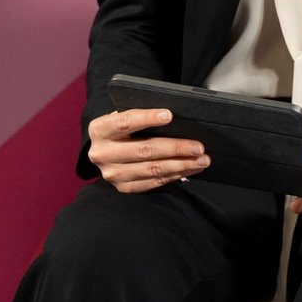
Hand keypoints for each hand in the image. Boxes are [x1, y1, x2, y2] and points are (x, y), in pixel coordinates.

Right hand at [86, 108, 207, 192]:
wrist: (107, 149)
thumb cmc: (124, 128)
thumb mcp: (125, 116)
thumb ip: (143, 115)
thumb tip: (176, 117)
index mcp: (100, 129)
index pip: (125, 122)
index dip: (147, 118)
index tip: (170, 115)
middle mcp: (102, 153)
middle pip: (144, 150)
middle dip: (175, 148)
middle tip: (198, 146)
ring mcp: (112, 173)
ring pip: (151, 169)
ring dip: (181, 165)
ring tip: (202, 160)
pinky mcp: (123, 187)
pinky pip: (153, 182)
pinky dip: (175, 175)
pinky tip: (190, 169)